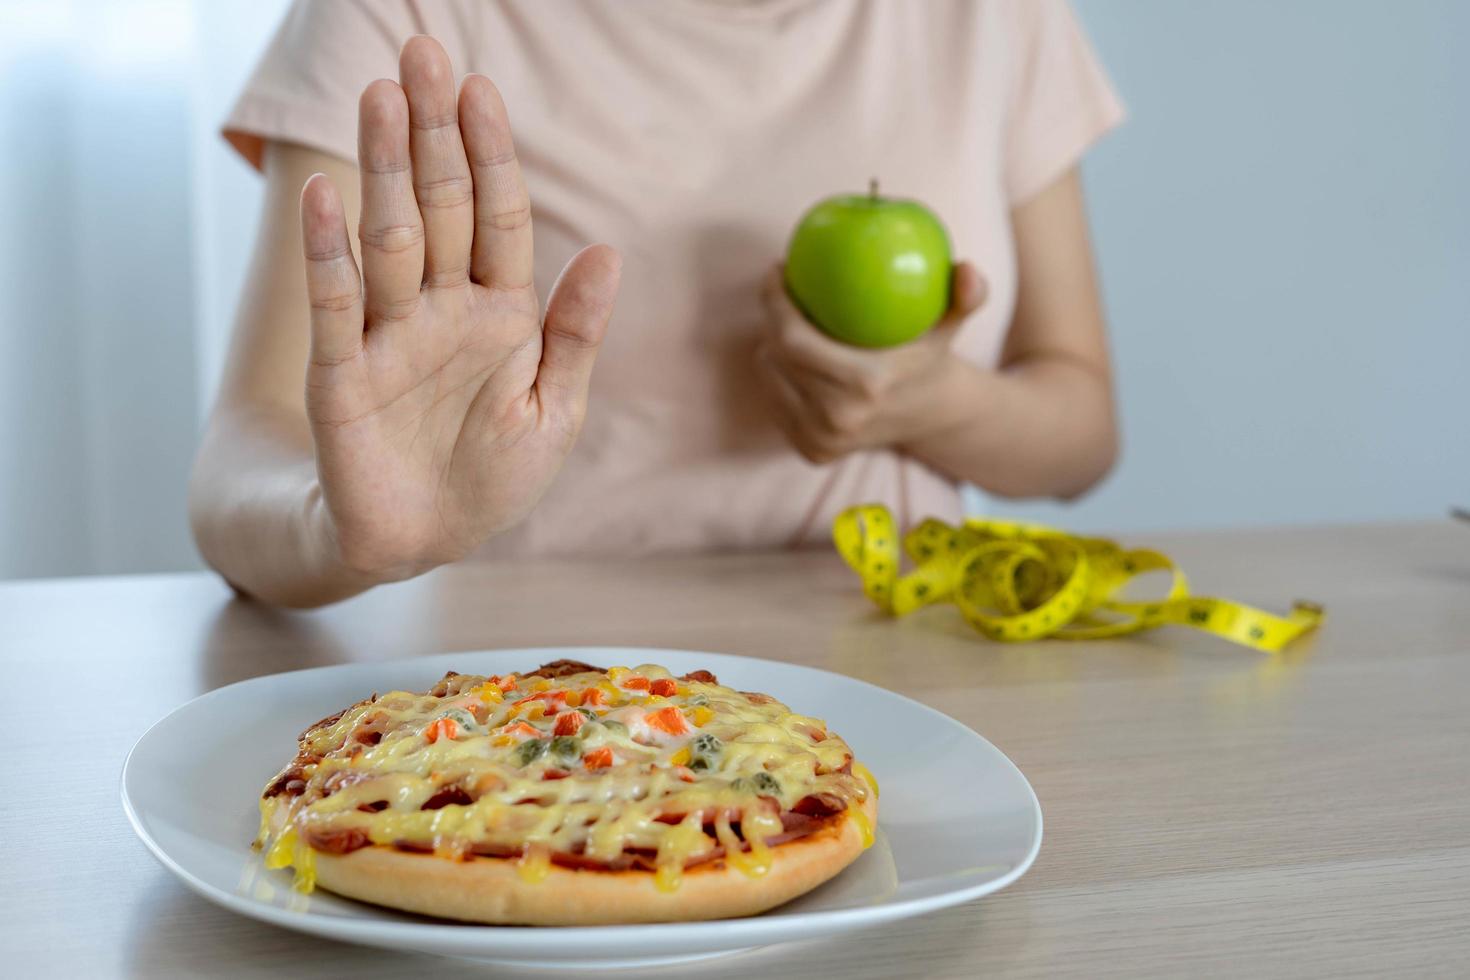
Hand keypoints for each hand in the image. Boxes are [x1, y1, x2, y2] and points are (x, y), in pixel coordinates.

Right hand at [299, 36, 619, 580]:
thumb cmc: (496, 475)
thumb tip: (608, 252)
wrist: (428, 542)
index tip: (480, 89)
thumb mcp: (556, 409)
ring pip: (388, 237)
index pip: (495, 217)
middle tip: (420, 54)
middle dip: (432, 132)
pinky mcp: (341, 374)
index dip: (490, 155)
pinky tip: (327, 194)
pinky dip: (330, 254)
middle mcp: (440, 308)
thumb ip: (574, 333)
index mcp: (500, 312)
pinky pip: (335, 305)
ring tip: (380, 98)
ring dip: (385, 169)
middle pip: (437, 205)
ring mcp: (388, 334)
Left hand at [755, 262, 986, 463]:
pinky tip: (791, 355)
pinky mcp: (810, 451)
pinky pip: (775, 399)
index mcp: (865, 385)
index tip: (778, 268)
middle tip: (781, 288)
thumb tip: (969, 270)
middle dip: (770, 315)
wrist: (931, 419)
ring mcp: (820, 439)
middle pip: (775, 355)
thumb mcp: (951, 324)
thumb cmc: (931, 357)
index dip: (774, 300)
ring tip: (790, 321)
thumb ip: (969, 297)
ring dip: (772, 345)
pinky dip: (779, 375)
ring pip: (769, 375)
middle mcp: (837, 418)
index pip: (793, 339)